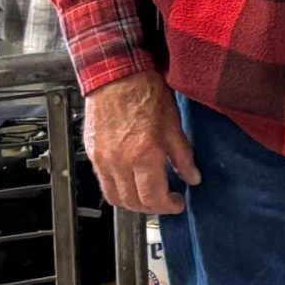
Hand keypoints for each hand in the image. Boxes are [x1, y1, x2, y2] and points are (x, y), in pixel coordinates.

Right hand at [85, 71, 200, 213]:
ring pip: (114, 197)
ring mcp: (102, 159)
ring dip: (133, 203)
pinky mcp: (92, 153)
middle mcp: (119, 162)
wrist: (117, 75)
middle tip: (166, 202)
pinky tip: (131, 181)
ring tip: (149, 196)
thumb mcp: (173, 124)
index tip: (178, 203)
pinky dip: (117, 189)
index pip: (153, 197)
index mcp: (143, 155)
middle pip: (132, 202)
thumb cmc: (145, 92)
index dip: (168, 206)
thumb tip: (192, 177)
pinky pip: (103, 182)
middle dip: (152, 209)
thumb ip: (183, 156)